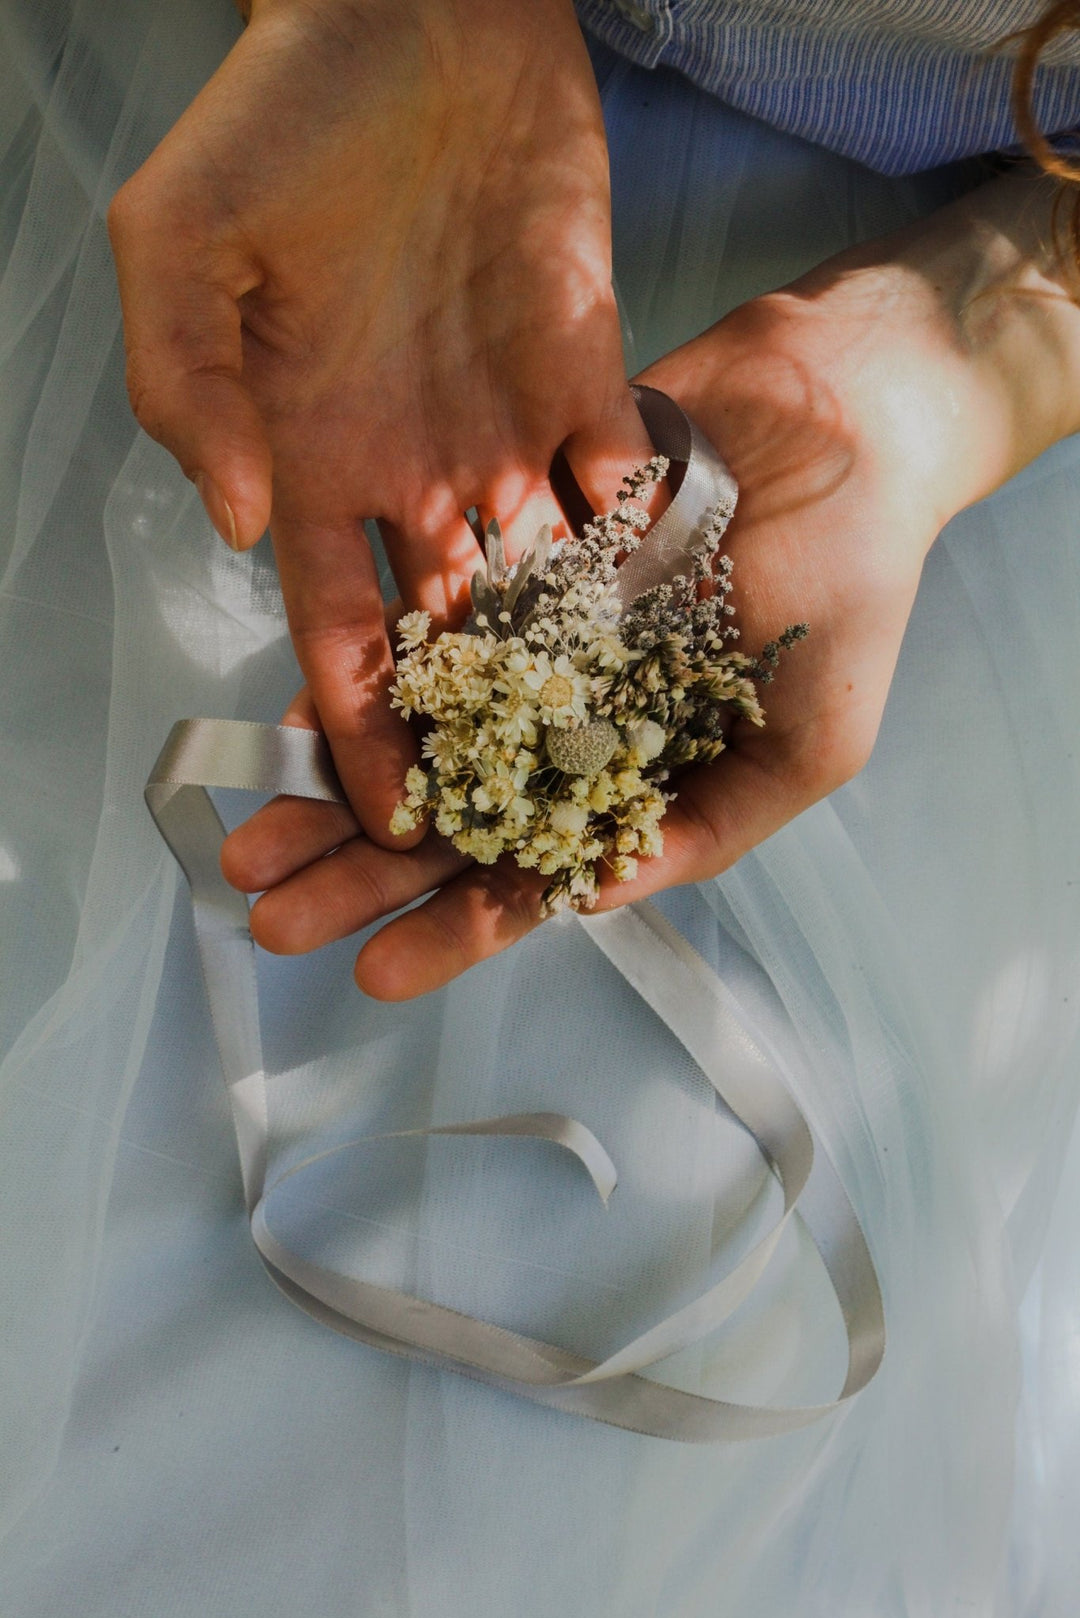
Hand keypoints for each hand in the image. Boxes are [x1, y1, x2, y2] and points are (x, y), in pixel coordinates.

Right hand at [108, 0, 649, 841]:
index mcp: (311, 459)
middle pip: (443, 640)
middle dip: (469, 736)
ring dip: (565, 673)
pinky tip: (675, 639)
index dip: (361, 728)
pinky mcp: (586, 379)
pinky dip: (640, 561)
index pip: (336, 631)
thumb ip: (189, 390)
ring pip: (538, 587)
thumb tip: (245, 529)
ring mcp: (502, 429)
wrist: (418, 11)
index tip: (393, 817)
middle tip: (507, 828)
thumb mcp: (183, 247)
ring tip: (607, 766)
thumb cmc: (282, 116)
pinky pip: (619, 492)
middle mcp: (408, 469)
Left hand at [221, 171, 1079, 996]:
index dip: (456, 929)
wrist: (838, 422)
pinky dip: (361, 679)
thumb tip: (593, 895)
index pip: (536, 877)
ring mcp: (532, 656)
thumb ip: (711, 825)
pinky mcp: (507, 574)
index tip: (375, 973)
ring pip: (416, 738)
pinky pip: (420, 633)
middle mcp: (570, 733)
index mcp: (639, 787)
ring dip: (333, 793)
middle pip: (450, 819)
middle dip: (360, 876)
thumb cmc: (853, 591)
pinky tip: (298, 721)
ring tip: (250, 838)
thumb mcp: (811, 740)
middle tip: (271, 917)